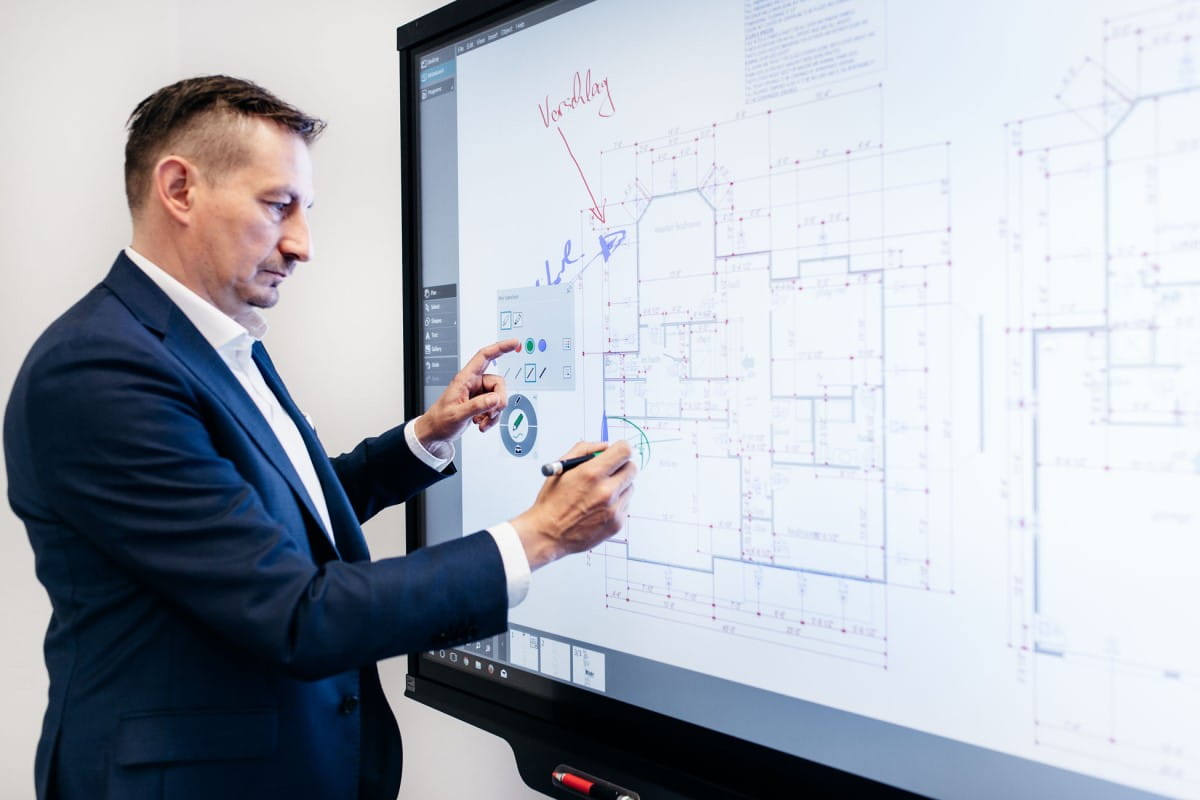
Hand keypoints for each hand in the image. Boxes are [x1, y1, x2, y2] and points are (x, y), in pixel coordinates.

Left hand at [414, 339, 520, 449]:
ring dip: (494, 412)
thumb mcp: (457, 414)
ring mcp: (478, 394)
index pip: (485, 357)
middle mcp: (473, 383)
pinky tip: (481, 423)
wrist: (435, 433)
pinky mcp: (481, 404)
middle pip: (498, 383)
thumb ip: (477, 406)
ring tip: (482, 421)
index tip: (514, 343)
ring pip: (498, 397)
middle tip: (492, 412)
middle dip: (499, 400)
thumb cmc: (439, 420)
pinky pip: (495, 407)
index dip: (500, 347)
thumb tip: (495, 399)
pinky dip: (492, 417)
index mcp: (465, 379)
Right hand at [509, 440, 636, 568]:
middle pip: (632, 468)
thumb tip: (605, 445)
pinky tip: (599, 507)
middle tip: (610, 471)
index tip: (618, 452)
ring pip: (630, 487)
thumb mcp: (561, 468)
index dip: (621, 448)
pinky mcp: (617, 524)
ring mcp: (614, 509)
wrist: (548, 535)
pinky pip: (626, 505)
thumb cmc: (552, 502)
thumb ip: (584, 450)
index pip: (624, 451)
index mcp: (592, 473)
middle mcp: (606, 491)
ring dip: (620, 485)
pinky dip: (616, 503)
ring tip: (600, 493)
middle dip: (622, 466)